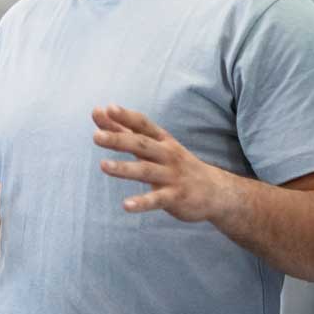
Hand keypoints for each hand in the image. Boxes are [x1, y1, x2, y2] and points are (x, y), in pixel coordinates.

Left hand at [93, 105, 235, 221]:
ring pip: (146, 170)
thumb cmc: (176, 163)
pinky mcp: (175, 197)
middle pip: (142, 145)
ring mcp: (172, 176)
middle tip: (96, 136)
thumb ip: (124, 130)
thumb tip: (99, 111)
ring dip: (125, 168)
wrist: (217, 191)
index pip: (142, 125)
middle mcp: (167, 154)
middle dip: (119, 140)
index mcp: (161, 140)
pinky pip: (157, 199)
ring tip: (103, 165)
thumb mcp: (154, 144)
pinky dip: (142, 202)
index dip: (126, 117)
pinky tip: (126, 205)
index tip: (107, 109)